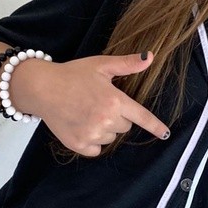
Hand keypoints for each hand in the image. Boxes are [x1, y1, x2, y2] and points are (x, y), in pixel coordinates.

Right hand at [38, 51, 170, 156]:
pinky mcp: (78, 144)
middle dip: (118, 117)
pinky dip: (93, 142)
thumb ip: (127, 64)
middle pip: (125, 127)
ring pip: (110, 138)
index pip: (142, 117)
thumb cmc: (72, 74)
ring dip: (105, 129)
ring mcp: (91, 134)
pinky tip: (82, 126)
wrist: (41, 88)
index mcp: (114, 101)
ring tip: (87, 113)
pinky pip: (96, 150)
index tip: (165, 134)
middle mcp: (105, 120)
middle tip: (99, 103)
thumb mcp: (101, 65)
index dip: (155, 126)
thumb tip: (150, 57)